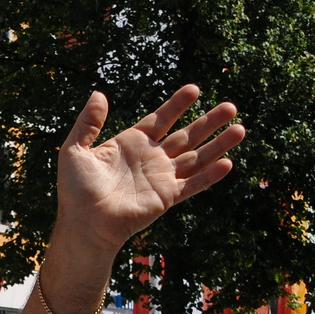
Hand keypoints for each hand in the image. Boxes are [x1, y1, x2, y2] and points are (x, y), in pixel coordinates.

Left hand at [55, 88, 243, 256]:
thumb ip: (88, 122)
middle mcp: (151, 158)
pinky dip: (210, 175)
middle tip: (230, 106)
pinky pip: (193, 184)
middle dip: (209, 121)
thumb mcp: (74, 150)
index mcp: (131, 143)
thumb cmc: (75, 191)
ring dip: (218, 144)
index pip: (160, 119)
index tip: (194, 90)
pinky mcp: (166, 197)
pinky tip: (228, 162)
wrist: (84, 224)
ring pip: (197, 157)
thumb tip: (100, 94)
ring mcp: (161, 178)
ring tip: (240, 128)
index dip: (177, 105)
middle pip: (186, 135)